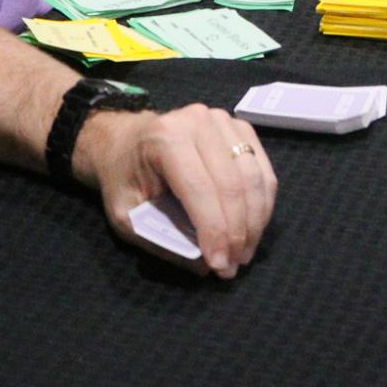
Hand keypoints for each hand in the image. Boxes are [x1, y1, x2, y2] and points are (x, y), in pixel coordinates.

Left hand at [79, 103, 275, 278]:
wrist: (125, 139)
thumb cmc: (124, 178)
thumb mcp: (127, 215)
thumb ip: (162, 240)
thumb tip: (204, 266)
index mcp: (166, 138)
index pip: (200, 189)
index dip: (214, 231)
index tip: (218, 267)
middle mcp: (199, 121)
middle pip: (232, 183)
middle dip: (237, 232)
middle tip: (233, 266)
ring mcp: (222, 120)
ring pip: (253, 177)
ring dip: (255, 221)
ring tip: (244, 253)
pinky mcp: (238, 127)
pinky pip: (262, 168)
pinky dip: (262, 202)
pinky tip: (253, 227)